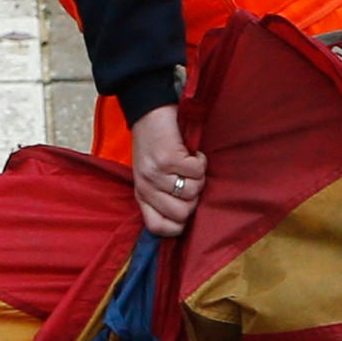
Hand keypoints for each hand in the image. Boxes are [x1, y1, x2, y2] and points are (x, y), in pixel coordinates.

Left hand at [132, 104, 205, 237]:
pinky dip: (200, 161)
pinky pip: (197, 171)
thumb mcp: (150, 176)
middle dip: (194, 197)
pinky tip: (191, 153)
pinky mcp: (168, 158)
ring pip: (193, 191)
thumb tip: (186, 217)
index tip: (186, 207)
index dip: (178, 225)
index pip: (157, 227)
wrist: (148, 113)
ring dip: (198, 176)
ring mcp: (156, 173)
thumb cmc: (153, 146)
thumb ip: (162, 197)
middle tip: (188, 179)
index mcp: (141, 195)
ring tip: (188, 163)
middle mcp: (146, 187)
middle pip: (182, 213)